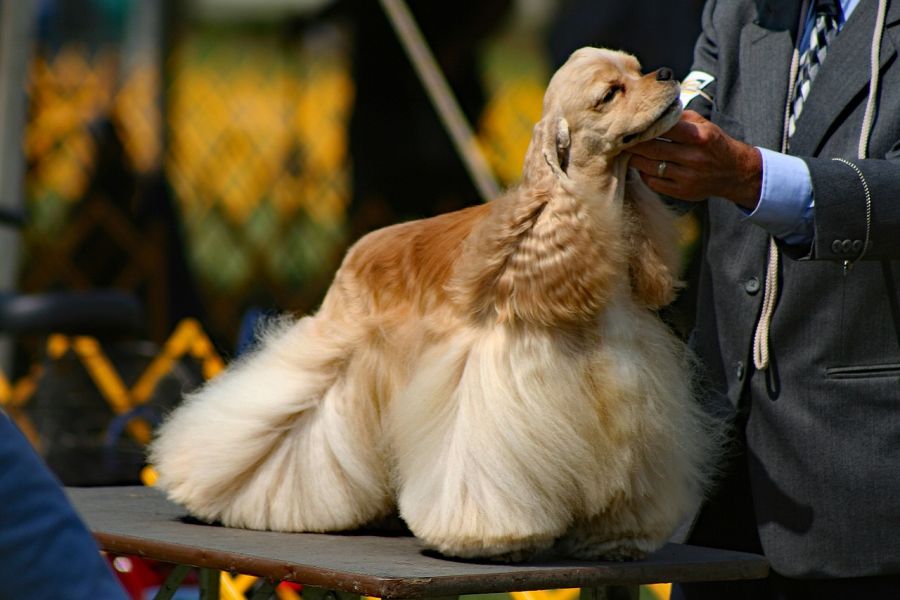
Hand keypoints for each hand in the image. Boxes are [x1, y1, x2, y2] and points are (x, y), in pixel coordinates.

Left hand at [629, 110, 762, 209]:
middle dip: (632, 143)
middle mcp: (693, 158)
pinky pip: (653, 182)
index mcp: (699, 137)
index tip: (630, 123)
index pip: (664, 128)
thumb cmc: (713, 143)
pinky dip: (643, 173)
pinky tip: (641, 166)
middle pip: (651, 149)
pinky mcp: (681, 192)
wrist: (733, 172)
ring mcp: (686, 177)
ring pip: (648, 167)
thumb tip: (654, 111)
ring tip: (625, 151)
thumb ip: (679, 117)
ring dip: (633, 158)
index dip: (644, 126)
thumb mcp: (704, 124)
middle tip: (619, 138)